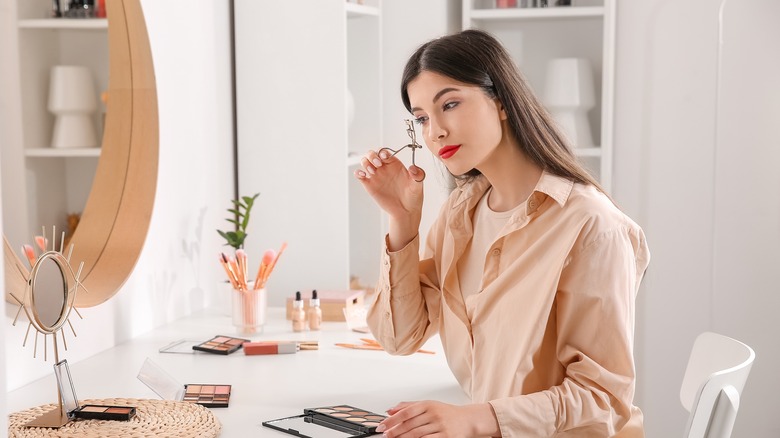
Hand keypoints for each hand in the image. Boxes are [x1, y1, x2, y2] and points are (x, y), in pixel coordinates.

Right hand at [354, 149, 424, 249]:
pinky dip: (358, 173)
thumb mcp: (418, 185)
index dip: (382, 152)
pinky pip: (360, 176)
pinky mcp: (370, 185)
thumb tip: (413, 168)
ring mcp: (376, 176)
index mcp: (395, 164)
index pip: (385, 152)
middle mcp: (384, 168)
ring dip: (366, 163)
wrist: (405, 211)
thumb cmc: (413, 197)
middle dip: (372, 155)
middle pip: (372, 154)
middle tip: (378, 164)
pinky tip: (363, 175)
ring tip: (372, 172)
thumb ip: (418, 175)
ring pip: (365, 162)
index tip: (384, 157)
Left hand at [375, 401, 499, 437]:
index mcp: (428, 405)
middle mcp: (434, 414)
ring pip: (417, 434)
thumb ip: (409, 406)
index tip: (383, 425)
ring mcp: (440, 426)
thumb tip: (390, 410)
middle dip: (395, 431)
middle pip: (410, 424)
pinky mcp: (446, 437)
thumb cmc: (447, 413)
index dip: (393, 419)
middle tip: (385, 435)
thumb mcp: (429, 405)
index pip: (406, 412)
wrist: (468, 419)